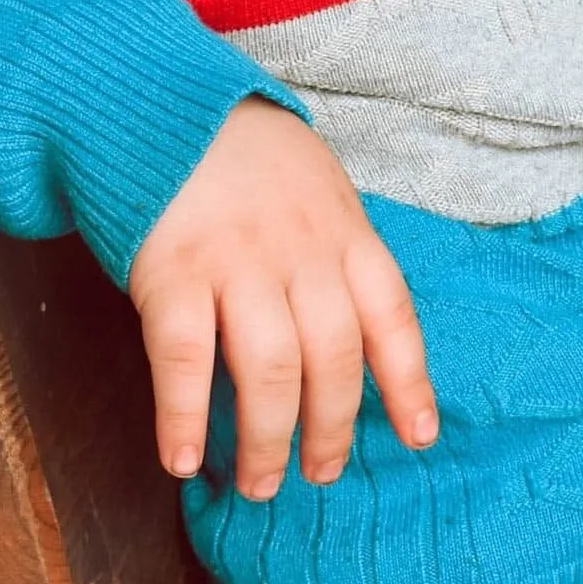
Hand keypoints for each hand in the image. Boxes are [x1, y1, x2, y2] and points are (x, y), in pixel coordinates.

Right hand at [128, 97, 436, 500]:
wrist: (163, 100)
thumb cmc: (245, 158)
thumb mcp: (316, 187)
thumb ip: (337, 252)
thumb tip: (359, 340)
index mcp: (342, 228)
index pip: (392, 314)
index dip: (409, 381)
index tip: (419, 436)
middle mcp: (299, 247)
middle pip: (332, 357)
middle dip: (330, 429)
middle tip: (319, 474)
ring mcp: (236, 258)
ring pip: (269, 369)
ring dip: (267, 440)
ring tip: (259, 483)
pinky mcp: (172, 268)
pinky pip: (185, 356)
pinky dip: (185, 416)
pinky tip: (184, 460)